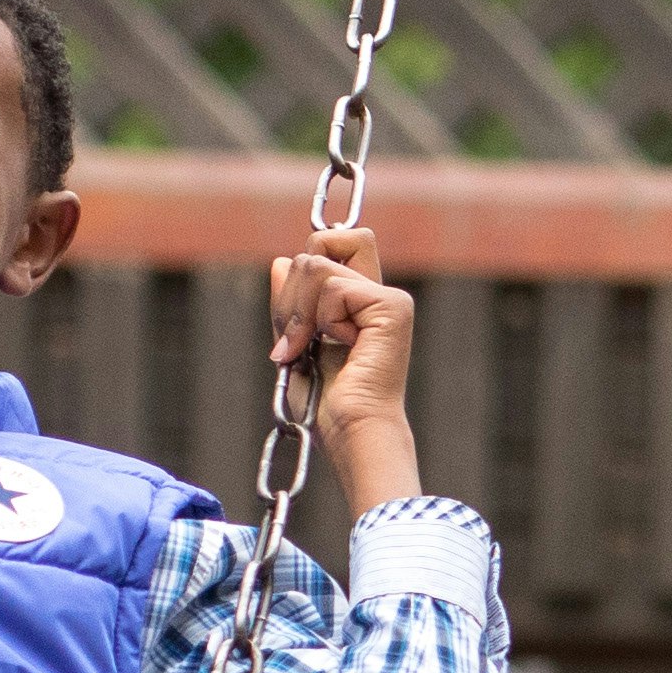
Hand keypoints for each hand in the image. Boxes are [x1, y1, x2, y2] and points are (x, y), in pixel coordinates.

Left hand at [269, 230, 425, 514]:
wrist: (349, 430)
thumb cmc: (325, 404)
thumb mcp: (294, 342)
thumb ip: (290, 302)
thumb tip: (278, 261)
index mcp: (359, 301)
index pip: (331, 243)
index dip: (303, 265)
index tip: (294, 320)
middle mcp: (377, 294)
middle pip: (320, 242)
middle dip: (290, 290)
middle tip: (295, 340)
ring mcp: (388, 298)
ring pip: (315, 264)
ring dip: (298, 311)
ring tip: (308, 350)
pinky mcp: (392, 306)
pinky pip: (333, 288)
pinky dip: (321, 320)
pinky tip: (339, 347)